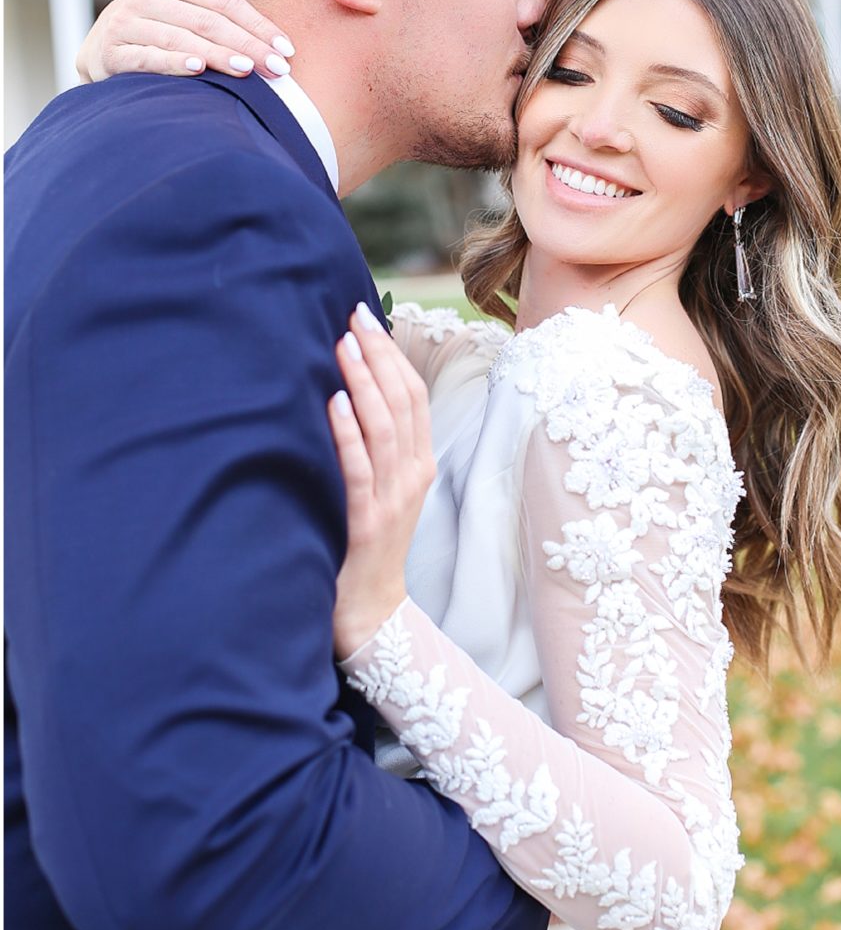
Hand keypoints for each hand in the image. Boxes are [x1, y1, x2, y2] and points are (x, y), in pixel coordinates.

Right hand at [75, 0, 295, 82]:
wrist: (104, 44)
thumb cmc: (154, 10)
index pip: (222, 2)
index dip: (256, 24)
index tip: (286, 46)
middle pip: (207, 23)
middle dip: (247, 46)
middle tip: (278, 67)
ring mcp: (126, 25)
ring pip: (181, 41)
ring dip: (217, 56)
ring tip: (248, 71)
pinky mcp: (111, 53)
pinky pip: (147, 59)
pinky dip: (172, 65)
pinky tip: (199, 71)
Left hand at [328, 302, 435, 659]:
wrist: (371, 613)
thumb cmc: (366, 547)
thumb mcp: (381, 490)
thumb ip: (374, 447)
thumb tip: (348, 391)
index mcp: (419, 465)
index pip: (412, 396)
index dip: (392, 354)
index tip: (367, 318)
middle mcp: (413, 476)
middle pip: (402, 402)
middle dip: (378, 355)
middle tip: (354, 316)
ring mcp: (394, 499)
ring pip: (384, 427)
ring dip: (363, 382)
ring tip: (343, 345)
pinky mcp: (367, 522)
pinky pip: (359, 469)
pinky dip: (347, 432)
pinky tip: (332, 403)